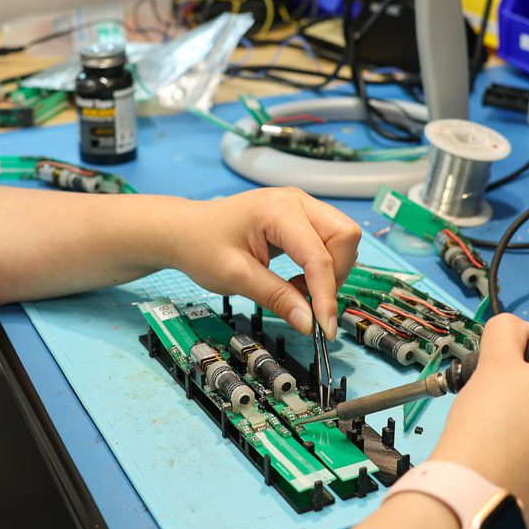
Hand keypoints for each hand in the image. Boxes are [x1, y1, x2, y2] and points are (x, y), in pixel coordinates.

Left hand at [161, 189, 361, 335]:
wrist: (184, 230)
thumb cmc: (201, 246)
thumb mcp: (235, 277)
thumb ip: (275, 297)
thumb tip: (309, 323)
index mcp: (277, 209)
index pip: (318, 255)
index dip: (325, 294)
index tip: (324, 328)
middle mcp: (296, 200)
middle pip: (344, 236)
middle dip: (335, 275)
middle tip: (309, 302)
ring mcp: (300, 206)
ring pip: (342, 238)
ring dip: (330, 271)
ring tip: (296, 290)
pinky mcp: (301, 217)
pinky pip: (329, 240)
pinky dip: (322, 266)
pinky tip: (297, 280)